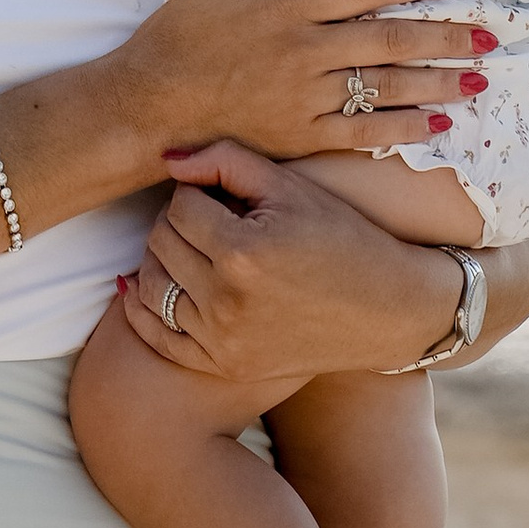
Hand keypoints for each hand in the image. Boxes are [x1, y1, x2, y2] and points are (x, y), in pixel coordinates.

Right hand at [104, 0, 485, 177]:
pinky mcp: (300, 137)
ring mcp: (305, 97)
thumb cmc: (179, 36)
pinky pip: (362, 132)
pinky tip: (437, 125)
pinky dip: (403, 129)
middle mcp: (305, 50)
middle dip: (446, 34)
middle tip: (491, 33)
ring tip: (479, 78)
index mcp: (290, 6)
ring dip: (438, 82)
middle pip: (390, 38)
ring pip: (386, 86)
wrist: (147, 107)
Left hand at [118, 145, 466, 381]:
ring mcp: (223, 340)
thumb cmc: (343, 238)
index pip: (180, 206)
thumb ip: (227, 162)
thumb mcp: (292, 188)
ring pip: (153, 285)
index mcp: (244, 251)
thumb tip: (168, 162)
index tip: (218, 194)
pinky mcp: (224, 365)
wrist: (386, 309)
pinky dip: (142, 309)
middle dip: (177, 222)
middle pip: (162, 243)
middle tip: (206, 216)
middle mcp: (227, 301)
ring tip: (190, 246)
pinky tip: (142, 287)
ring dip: (162, 258)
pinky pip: (158, 337)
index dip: (196, 192)